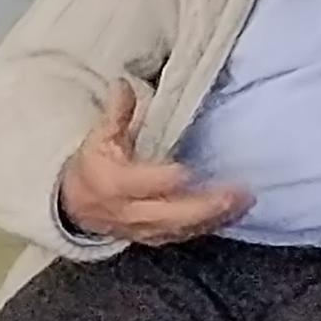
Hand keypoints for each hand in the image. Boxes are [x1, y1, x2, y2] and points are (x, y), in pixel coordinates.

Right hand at [59, 81, 252, 244]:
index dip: (163, 180)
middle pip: (167, 214)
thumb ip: (117, 112)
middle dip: (203, 207)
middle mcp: (129, 212)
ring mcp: (143, 229)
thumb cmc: (94, 164)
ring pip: (180, 229)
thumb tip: (123, 84)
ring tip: (244, 202)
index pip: (141, 184)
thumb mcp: (99, 136)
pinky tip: (233, 214)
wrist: (76, 204)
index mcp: (114, 184)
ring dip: (214, 218)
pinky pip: (183, 236)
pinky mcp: (155, 236)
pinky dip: (209, 227)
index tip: (188, 172)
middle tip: (235, 193)